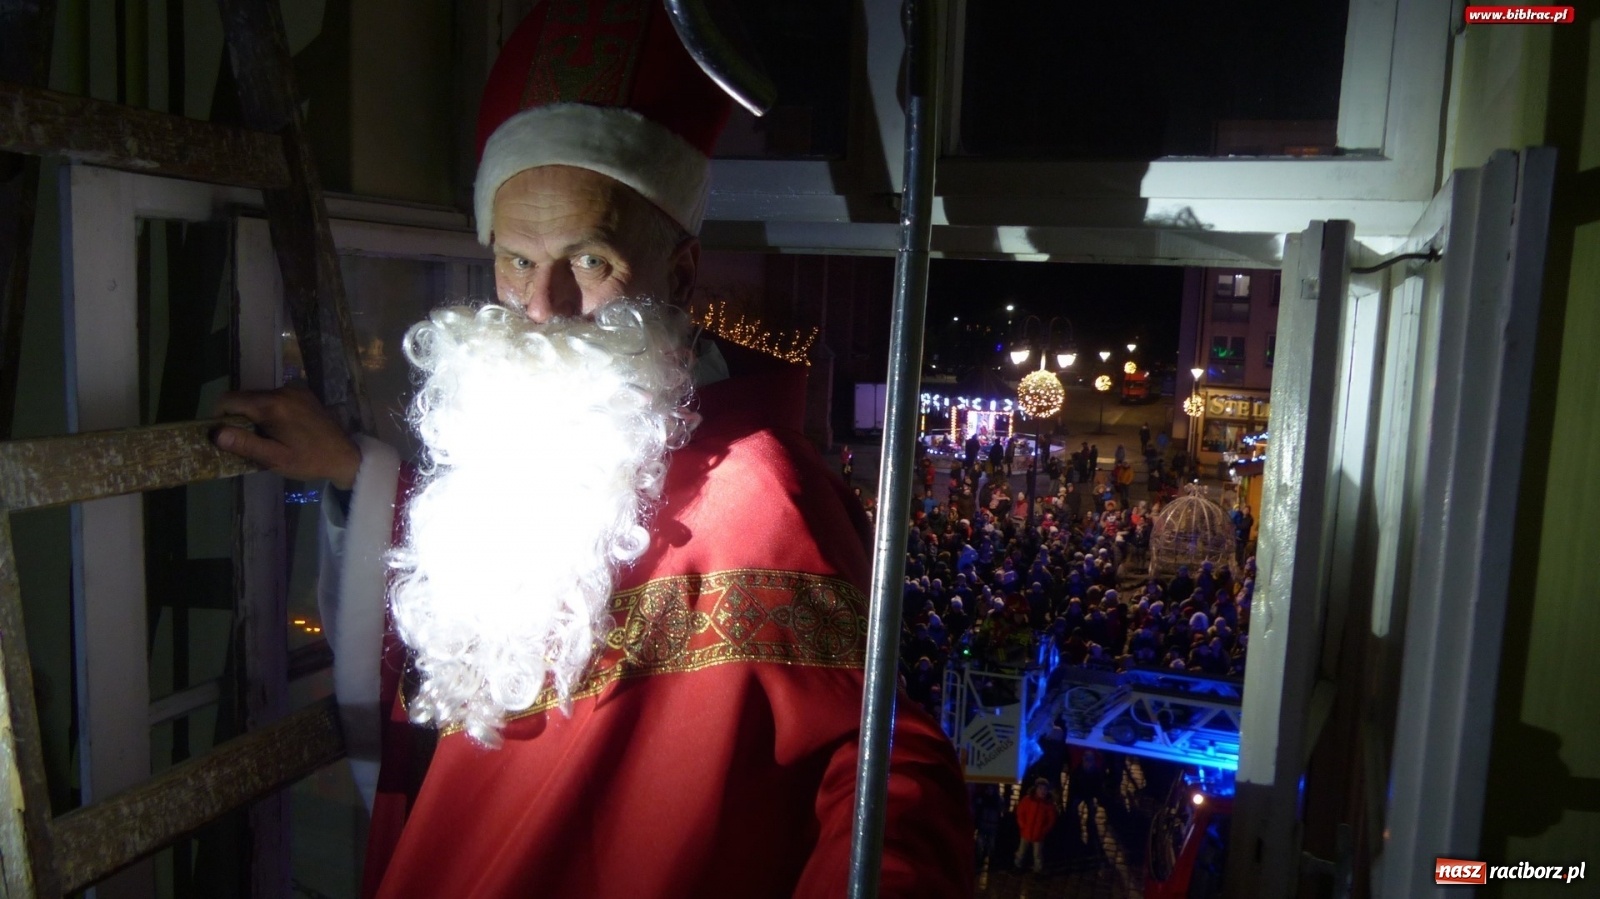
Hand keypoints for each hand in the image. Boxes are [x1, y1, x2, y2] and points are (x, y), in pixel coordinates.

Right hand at [212, 386, 361, 488]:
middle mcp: (282, 391)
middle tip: (242, 440)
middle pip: (244, 397)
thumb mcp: (274, 458)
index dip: (218, 415)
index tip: (221, 434)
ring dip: (253, 413)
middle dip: (236, 416)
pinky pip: (276, 398)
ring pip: (259, 397)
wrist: (345, 456)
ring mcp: (295, 390)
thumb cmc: (309, 460)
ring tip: (261, 437)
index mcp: (272, 405)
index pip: (230, 399)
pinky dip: (269, 410)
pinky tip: (278, 430)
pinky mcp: (304, 394)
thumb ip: (244, 444)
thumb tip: (215, 433)